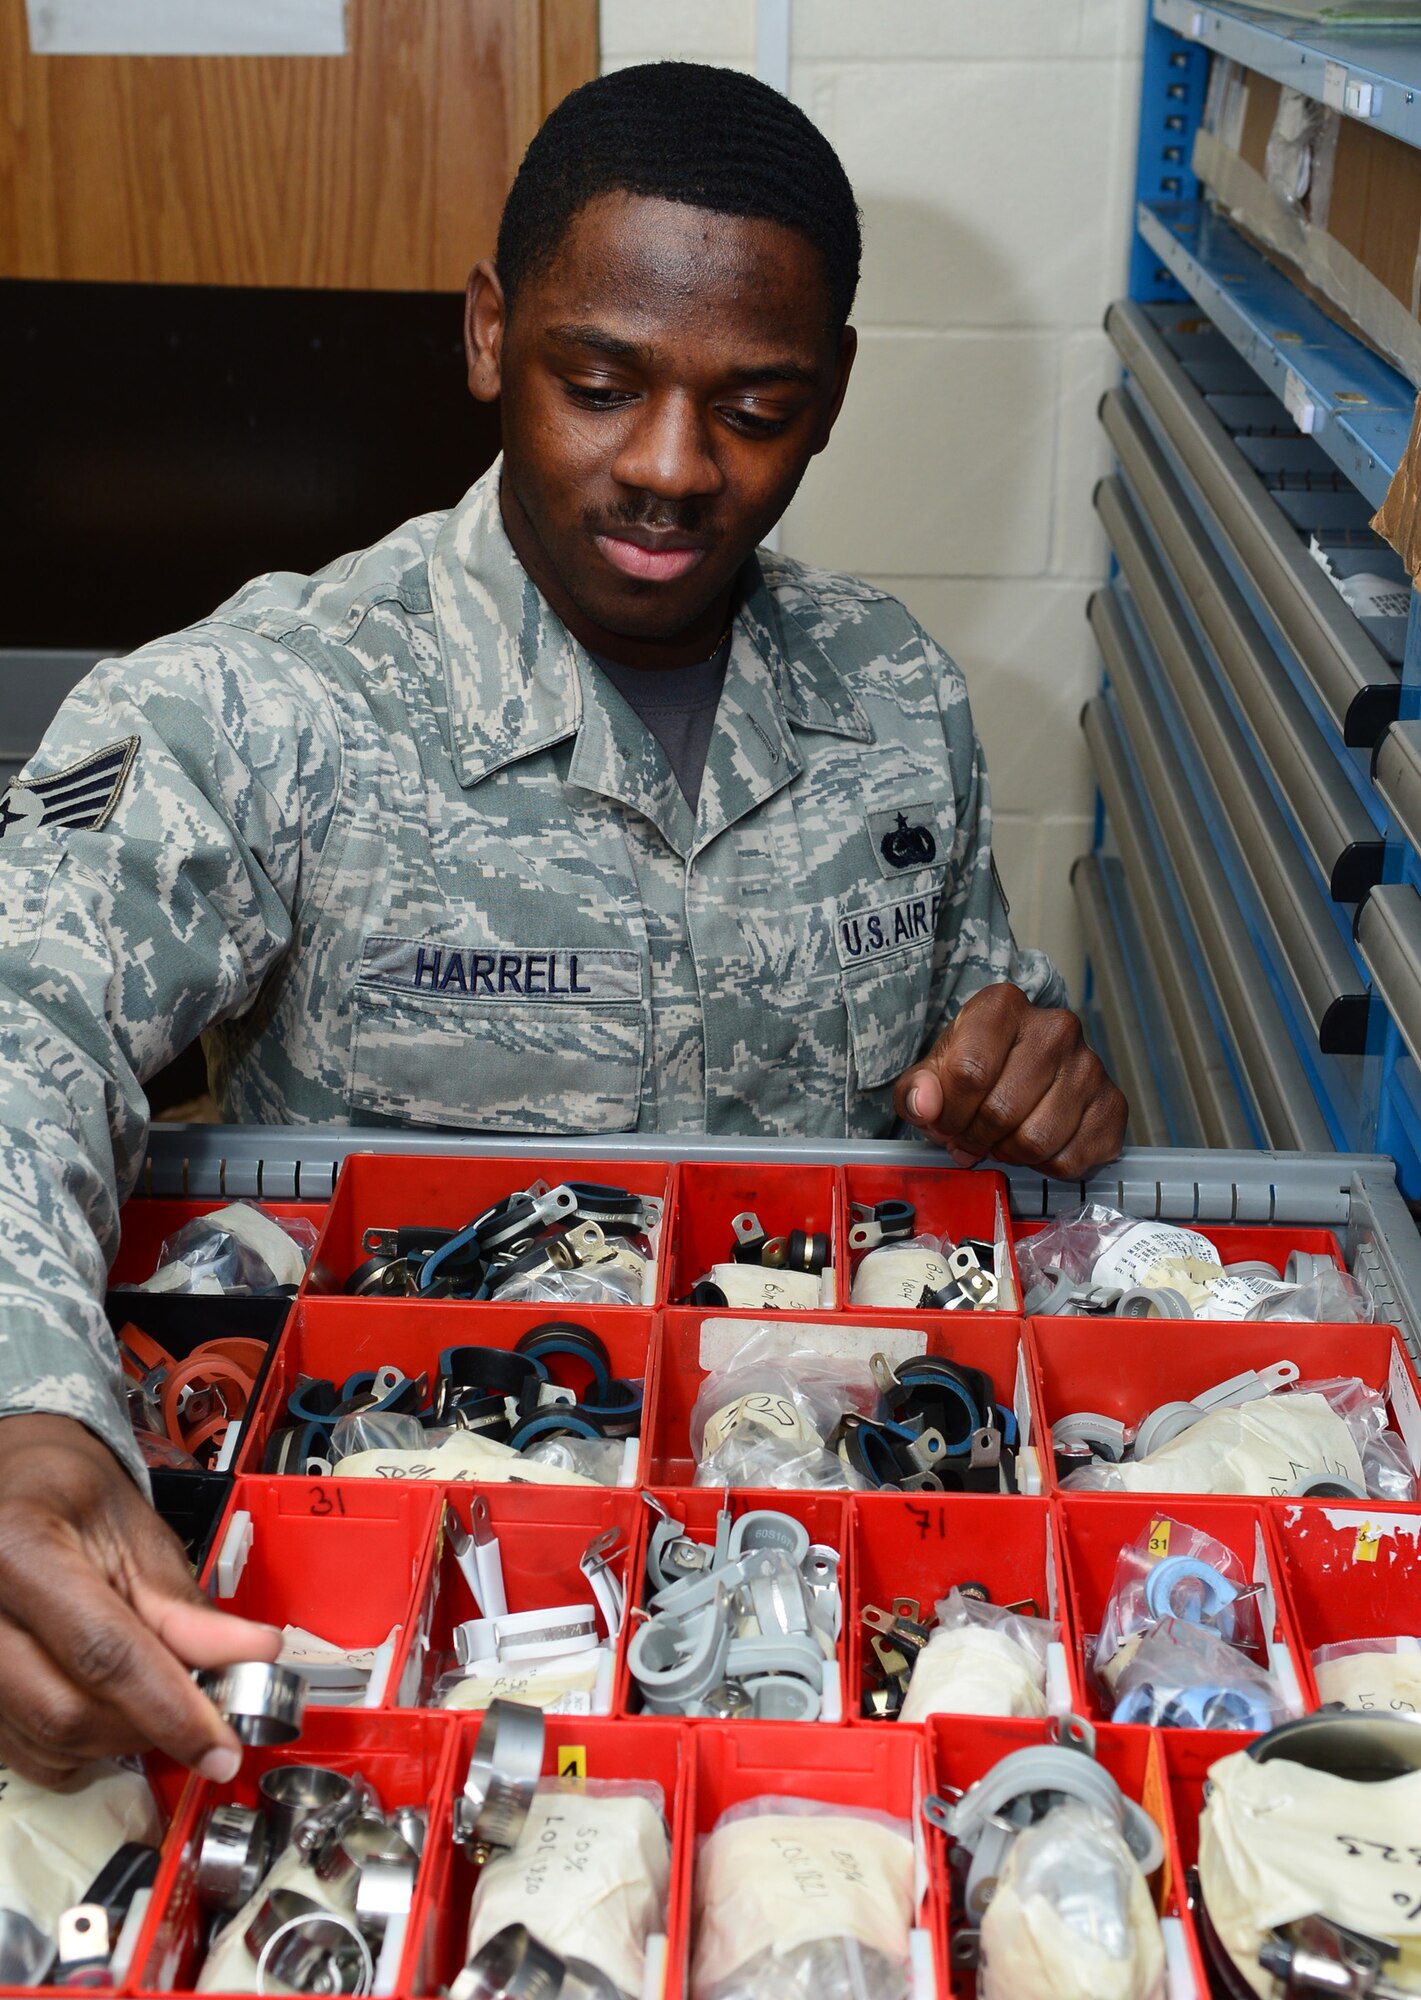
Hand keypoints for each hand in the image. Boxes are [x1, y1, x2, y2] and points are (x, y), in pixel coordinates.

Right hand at [0, 1414, 278, 1784]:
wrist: (19, 1491)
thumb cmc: (75, 1500)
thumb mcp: (137, 1530)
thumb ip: (183, 1604)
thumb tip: (250, 1655)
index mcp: (20, 1549)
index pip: (103, 1652)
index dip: (171, 1706)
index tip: (224, 1745)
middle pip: (70, 1712)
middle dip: (150, 1725)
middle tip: (204, 1709)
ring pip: (50, 1744)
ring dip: (120, 1739)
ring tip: (154, 1692)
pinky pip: (30, 1756)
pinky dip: (83, 1748)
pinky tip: (109, 1706)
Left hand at [893, 983, 1127, 1177]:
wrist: (1025, 1062)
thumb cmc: (977, 1062)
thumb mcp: (934, 1070)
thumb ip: (916, 1089)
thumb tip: (924, 1106)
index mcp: (1003, 1006)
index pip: (969, 1072)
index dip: (948, 1112)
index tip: (944, 1121)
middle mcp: (1055, 1028)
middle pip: (1001, 1111)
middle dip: (976, 1136)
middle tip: (970, 1136)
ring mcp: (1089, 1066)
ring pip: (1036, 1140)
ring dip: (1008, 1153)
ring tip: (1000, 1138)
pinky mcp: (1112, 1104)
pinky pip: (1070, 1160)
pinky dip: (1044, 1165)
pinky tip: (1035, 1143)